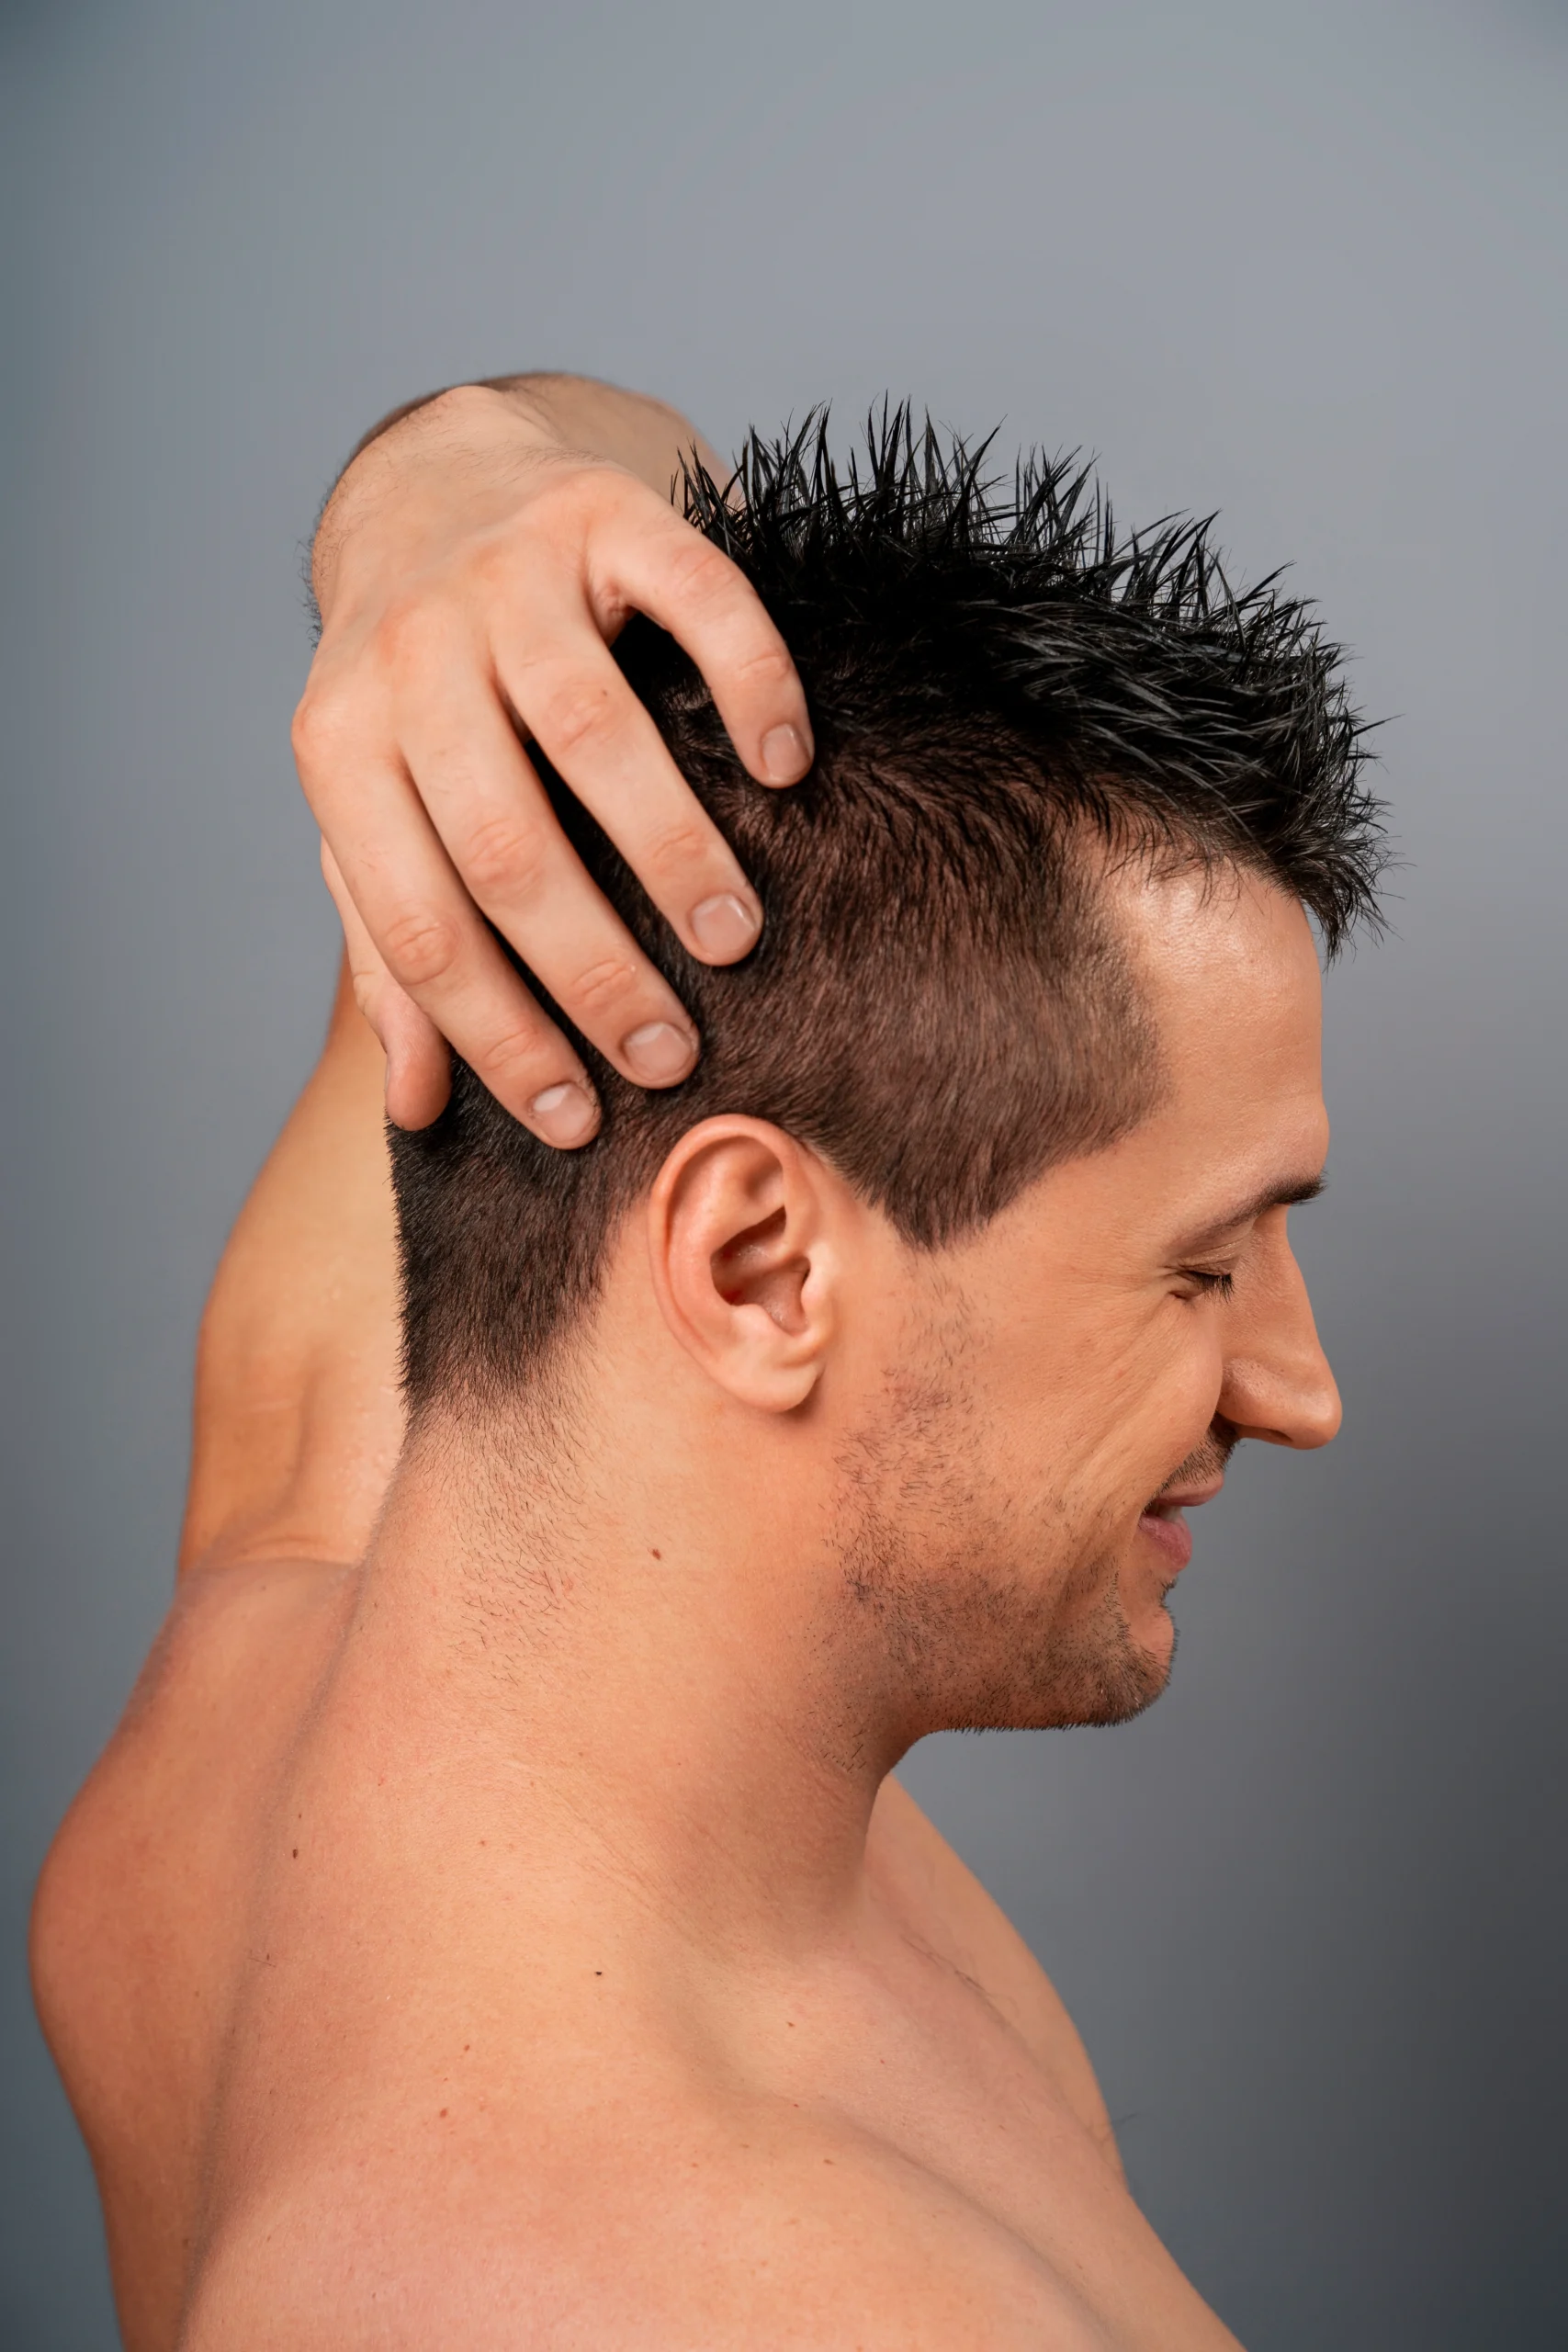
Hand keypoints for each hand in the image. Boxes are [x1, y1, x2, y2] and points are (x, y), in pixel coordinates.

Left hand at [293, 379, 812, 1143]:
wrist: (432, 482)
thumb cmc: (412, 692)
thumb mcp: (371, 812)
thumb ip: (392, 948)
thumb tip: (419, 1107)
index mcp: (339, 748)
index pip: (418, 922)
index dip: (497, 1034)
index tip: (578, 1120)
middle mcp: (410, 654)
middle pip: (505, 843)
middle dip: (594, 969)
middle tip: (672, 1054)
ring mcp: (507, 572)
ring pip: (593, 730)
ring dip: (672, 849)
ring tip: (732, 939)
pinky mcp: (603, 509)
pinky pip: (696, 597)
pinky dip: (751, 684)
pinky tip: (785, 767)